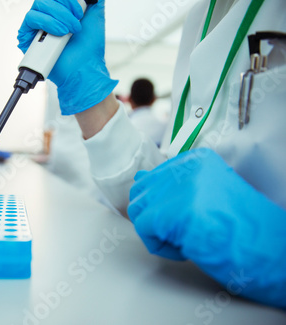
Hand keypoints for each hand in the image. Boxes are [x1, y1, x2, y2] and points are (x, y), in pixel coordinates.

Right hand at [17, 0, 117, 114]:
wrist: (84, 69)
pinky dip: (48, 23)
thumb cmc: (88, 48)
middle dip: (65, 1)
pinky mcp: (27, 37)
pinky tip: (60, 33)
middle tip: (78, 17)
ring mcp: (35, 25)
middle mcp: (45, 14)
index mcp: (59, 7)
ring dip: (60, 15)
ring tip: (71, 30)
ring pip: (39, 3)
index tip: (79, 2)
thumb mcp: (95, 14)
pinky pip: (31, 18)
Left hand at [128, 148, 285, 308]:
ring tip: (186, 240)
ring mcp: (179, 187)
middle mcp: (186, 167)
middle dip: (155, 219)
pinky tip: (185, 249)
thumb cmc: (241, 228)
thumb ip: (173, 185)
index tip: (185, 219)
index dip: (162, 206)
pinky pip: (143, 229)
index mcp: (196, 160)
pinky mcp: (173, 211)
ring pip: (138, 210)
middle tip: (184, 232)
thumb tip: (139, 180)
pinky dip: (160, 246)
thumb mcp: (205, 195)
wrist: (270, 250)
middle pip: (141, 193)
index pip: (153, 177)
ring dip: (157, 233)